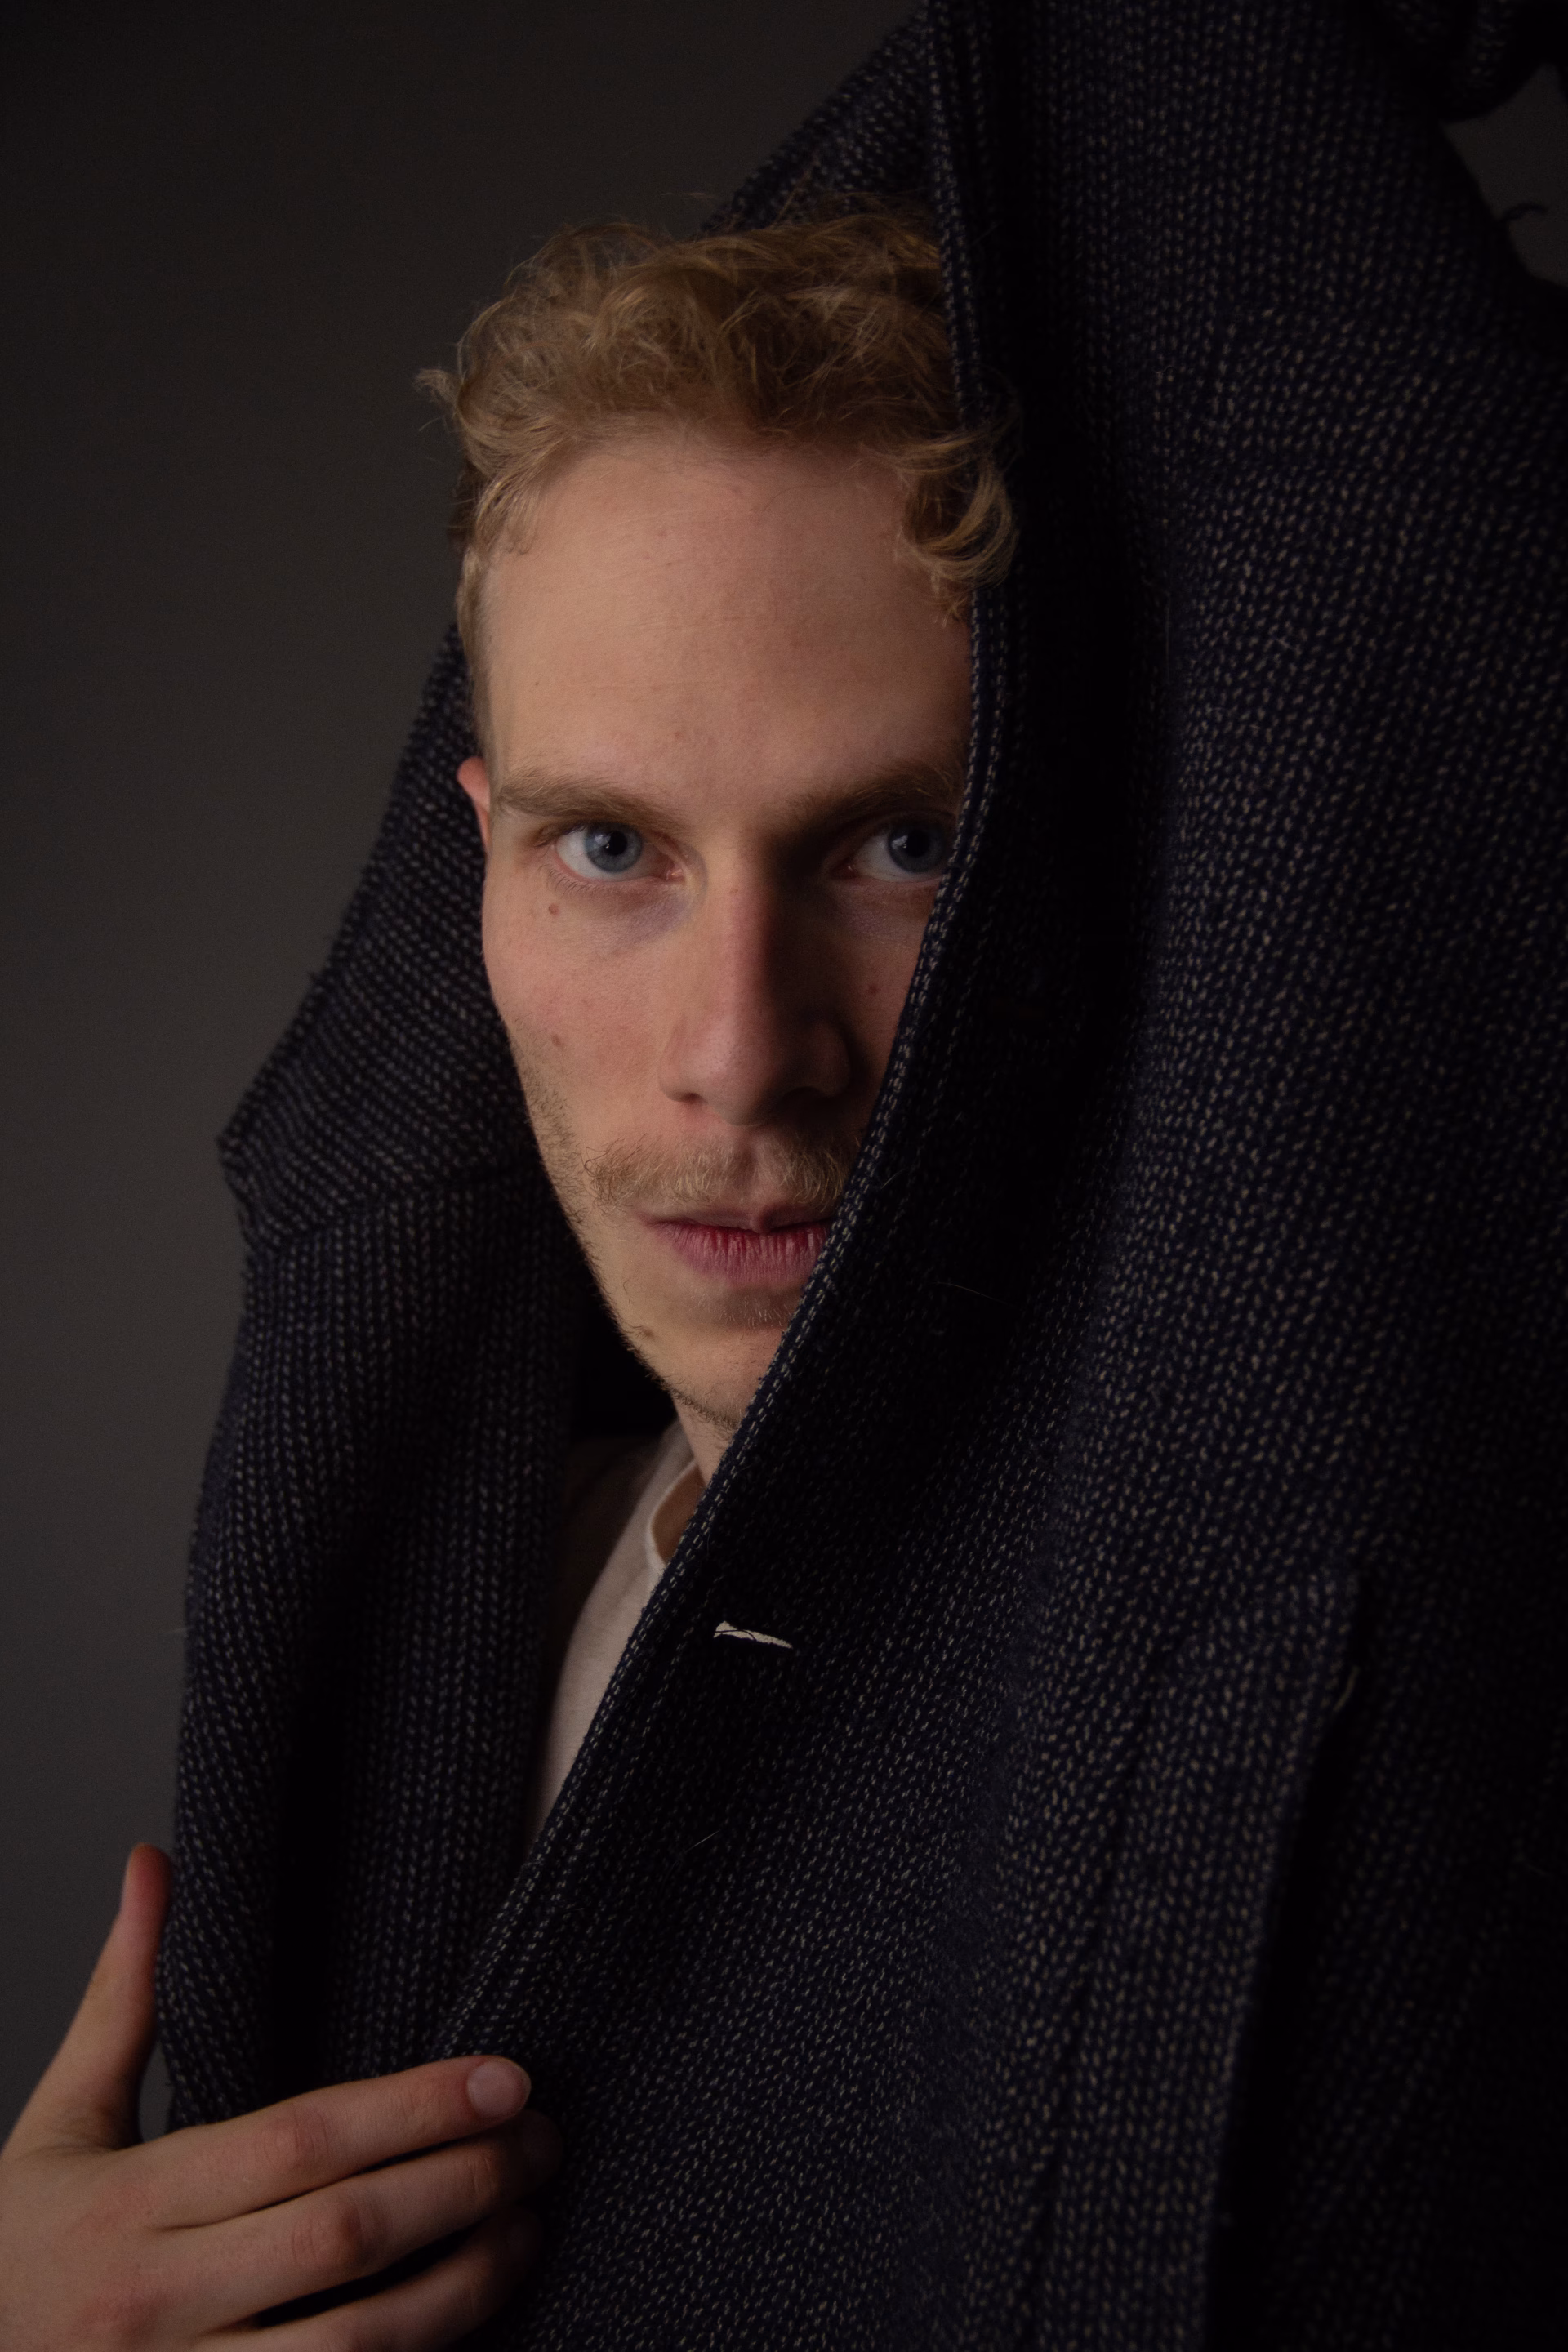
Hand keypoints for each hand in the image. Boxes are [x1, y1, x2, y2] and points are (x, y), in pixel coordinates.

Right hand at [0, 1846, 560, 2347]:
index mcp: (124, 2206)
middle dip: (462, 2183)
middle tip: (541, 2141)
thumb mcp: (58, 2124)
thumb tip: (154, 1865)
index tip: (504, 2078)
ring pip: (357, 2345)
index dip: (412, 2107)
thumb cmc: (16, 2254)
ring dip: (463, 2286)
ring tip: (524, 2226)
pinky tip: (468, 2320)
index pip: (295, 2141)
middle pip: (341, 2236)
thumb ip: (123, 1998)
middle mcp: (155, 2304)